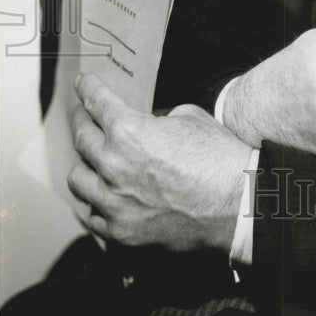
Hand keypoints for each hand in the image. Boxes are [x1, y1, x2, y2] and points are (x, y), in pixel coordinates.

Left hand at [68, 73, 251, 252]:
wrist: (237, 204)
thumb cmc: (219, 159)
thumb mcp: (190, 118)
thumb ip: (159, 120)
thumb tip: (150, 125)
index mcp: (129, 131)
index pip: (97, 102)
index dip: (88, 88)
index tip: (83, 84)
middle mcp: (114, 165)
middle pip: (81, 138)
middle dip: (82, 121)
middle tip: (84, 116)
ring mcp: (114, 202)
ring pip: (77, 179)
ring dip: (85, 164)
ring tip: (91, 160)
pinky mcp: (121, 231)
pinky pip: (92, 214)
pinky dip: (95, 202)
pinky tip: (102, 195)